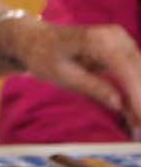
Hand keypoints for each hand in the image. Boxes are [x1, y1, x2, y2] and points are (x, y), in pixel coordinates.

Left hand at [3, 17, 140, 130]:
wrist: (36, 40)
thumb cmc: (45, 55)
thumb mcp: (64, 75)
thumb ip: (94, 88)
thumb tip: (119, 104)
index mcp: (98, 39)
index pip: (127, 68)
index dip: (138, 94)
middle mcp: (115, 37)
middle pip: (139, 72)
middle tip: (139, 129)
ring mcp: (121, 43)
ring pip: (140, 75)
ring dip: (139, 101)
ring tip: (137, 127)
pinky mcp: (122, 53)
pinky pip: (134, 76)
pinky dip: (135, 95)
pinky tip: (135, 117)